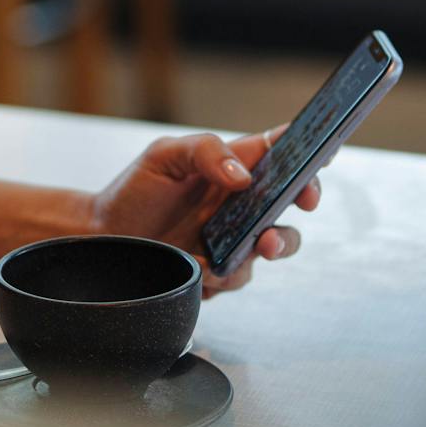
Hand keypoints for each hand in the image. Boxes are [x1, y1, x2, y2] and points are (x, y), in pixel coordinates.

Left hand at [89, 124, 322, 297]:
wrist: (102, 237)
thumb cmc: (133, 191)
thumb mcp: (163, 156)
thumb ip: (205, 152)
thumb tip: (243, 175)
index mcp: (230, 166)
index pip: (279, 153)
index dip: (307, 150)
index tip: (323, 152)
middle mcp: (239, 203)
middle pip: (291, 199)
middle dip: (306, 198)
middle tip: (305, 202)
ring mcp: (233, 238)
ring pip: (275, 243)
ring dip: (274, 244)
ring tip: (258, 245)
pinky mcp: (220, 271)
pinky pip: (239, 275)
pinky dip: (226, 272)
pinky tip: (204, 266)